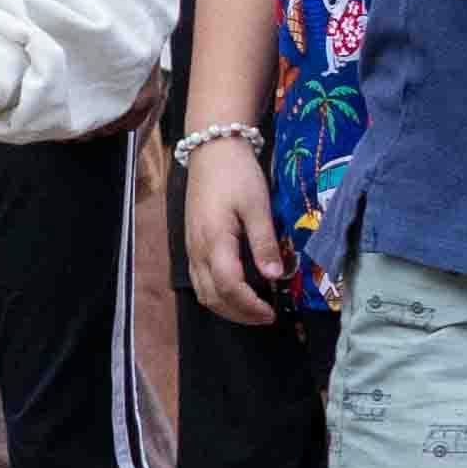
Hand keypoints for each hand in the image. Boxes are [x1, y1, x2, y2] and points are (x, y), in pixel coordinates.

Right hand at [179, 140, 288, 327]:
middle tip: (267, 316)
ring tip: (254, 309)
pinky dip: (218, 295)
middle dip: (240, 314)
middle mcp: (197, 249)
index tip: (273, 312)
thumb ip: (264, 242)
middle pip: (212, 297)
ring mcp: (191, 247)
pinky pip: (200, 281)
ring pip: (203, 292)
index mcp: (214, 240)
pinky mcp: (192, 243)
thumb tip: (275, 277)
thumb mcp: (257, 205)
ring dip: (227, 308)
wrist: (212, 151)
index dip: (250, 306)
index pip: (229, 286)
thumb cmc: (237, 175)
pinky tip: (238, 290)